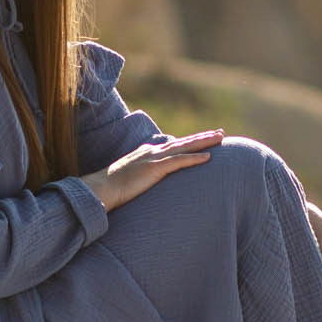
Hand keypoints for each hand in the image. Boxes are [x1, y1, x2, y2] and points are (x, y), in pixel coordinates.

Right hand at [84, 131, 222, 211]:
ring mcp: (153, 159)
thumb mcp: (130, 178)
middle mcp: (152, 152)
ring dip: (203, 142)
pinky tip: (208, 157)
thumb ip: (141, 177)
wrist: (101, 188)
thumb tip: (148, 182)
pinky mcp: (154, 168)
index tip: (204, 139)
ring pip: (184, 147)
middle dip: (203, 137)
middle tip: (220, 132)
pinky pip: (179, 161)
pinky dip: (194, 158)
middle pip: (183, 142)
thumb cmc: (112, 188)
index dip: (190, 142)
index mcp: (147, 153)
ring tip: (219, 138)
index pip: (173, 145)